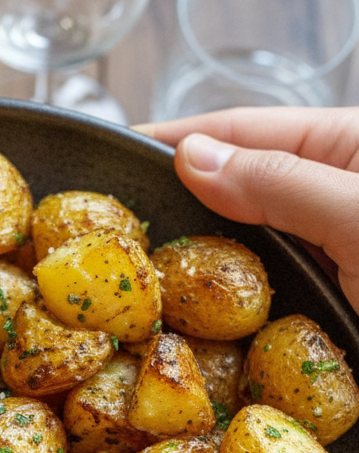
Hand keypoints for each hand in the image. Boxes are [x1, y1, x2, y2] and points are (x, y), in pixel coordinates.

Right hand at [133, 106, 358, 314]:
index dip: (180, 137)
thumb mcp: (355, 213)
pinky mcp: (327, 306)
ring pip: (248, 251)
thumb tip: (190, 157)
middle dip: (182, 206)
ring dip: (201, 268)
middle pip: (240, 190)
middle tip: (117, 223)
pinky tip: (193, 321)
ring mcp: (331, 255)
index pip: (247, 131)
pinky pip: (266, 305)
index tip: (122, 146)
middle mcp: (332, 195)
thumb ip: (277, 182)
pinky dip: (230, 315)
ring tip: (140, 274)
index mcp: (348, 144)